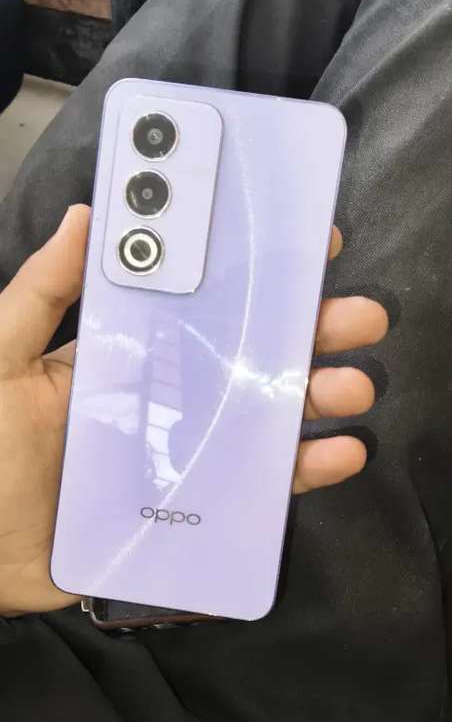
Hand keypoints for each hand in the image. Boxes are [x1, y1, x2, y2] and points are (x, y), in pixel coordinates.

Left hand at [0, 207, 386, 615]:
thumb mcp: (3, 362)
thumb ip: (40, 295)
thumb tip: (88, 216)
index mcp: (128, 352)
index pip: (201, 302)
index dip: (254, 274)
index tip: (304, 245)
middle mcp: (167, 394)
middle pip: (251, 355)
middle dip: (310, 333)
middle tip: (357, 315)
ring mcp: (184, 450)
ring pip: (266, 416)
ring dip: (319, 397)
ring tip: (354, 386)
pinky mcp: (193, 505)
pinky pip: (256, 486)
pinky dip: (303, 471)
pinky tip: (338, 453)